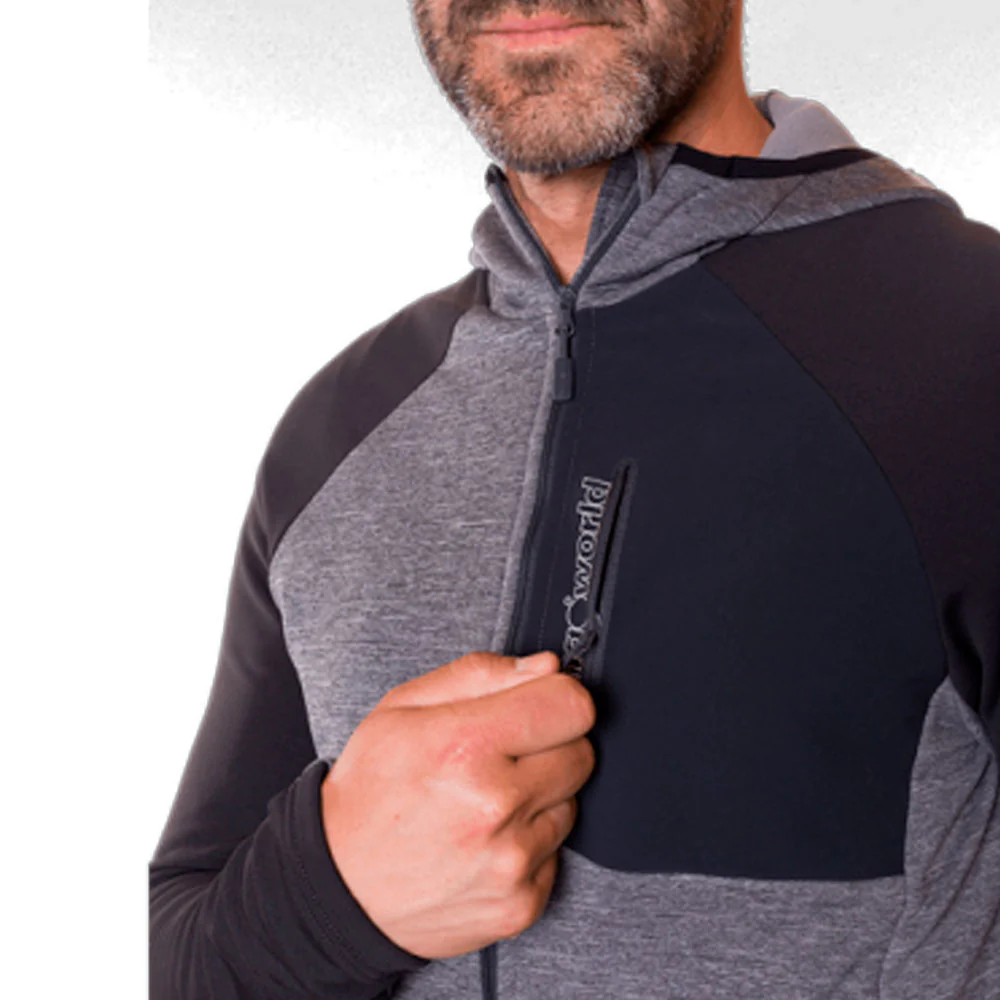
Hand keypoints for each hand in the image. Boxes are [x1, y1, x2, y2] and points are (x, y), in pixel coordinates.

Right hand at [320, 650, 595, 959]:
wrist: (340, 889)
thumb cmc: (370, 792)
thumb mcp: (402, 709)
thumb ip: (479, 674)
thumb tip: (546, 667)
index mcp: (463, 746)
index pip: (570, 705)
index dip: (555, 698)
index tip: (536, 704)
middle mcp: (494, 806)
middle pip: (581, 752)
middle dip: (549, 746)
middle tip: (501, 756)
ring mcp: (510, 862)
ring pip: (572, 802)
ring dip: (539, 797)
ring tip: (485, 802)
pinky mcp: (521, 904)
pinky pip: (557, 854)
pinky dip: (530, 844)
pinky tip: (486, 841)